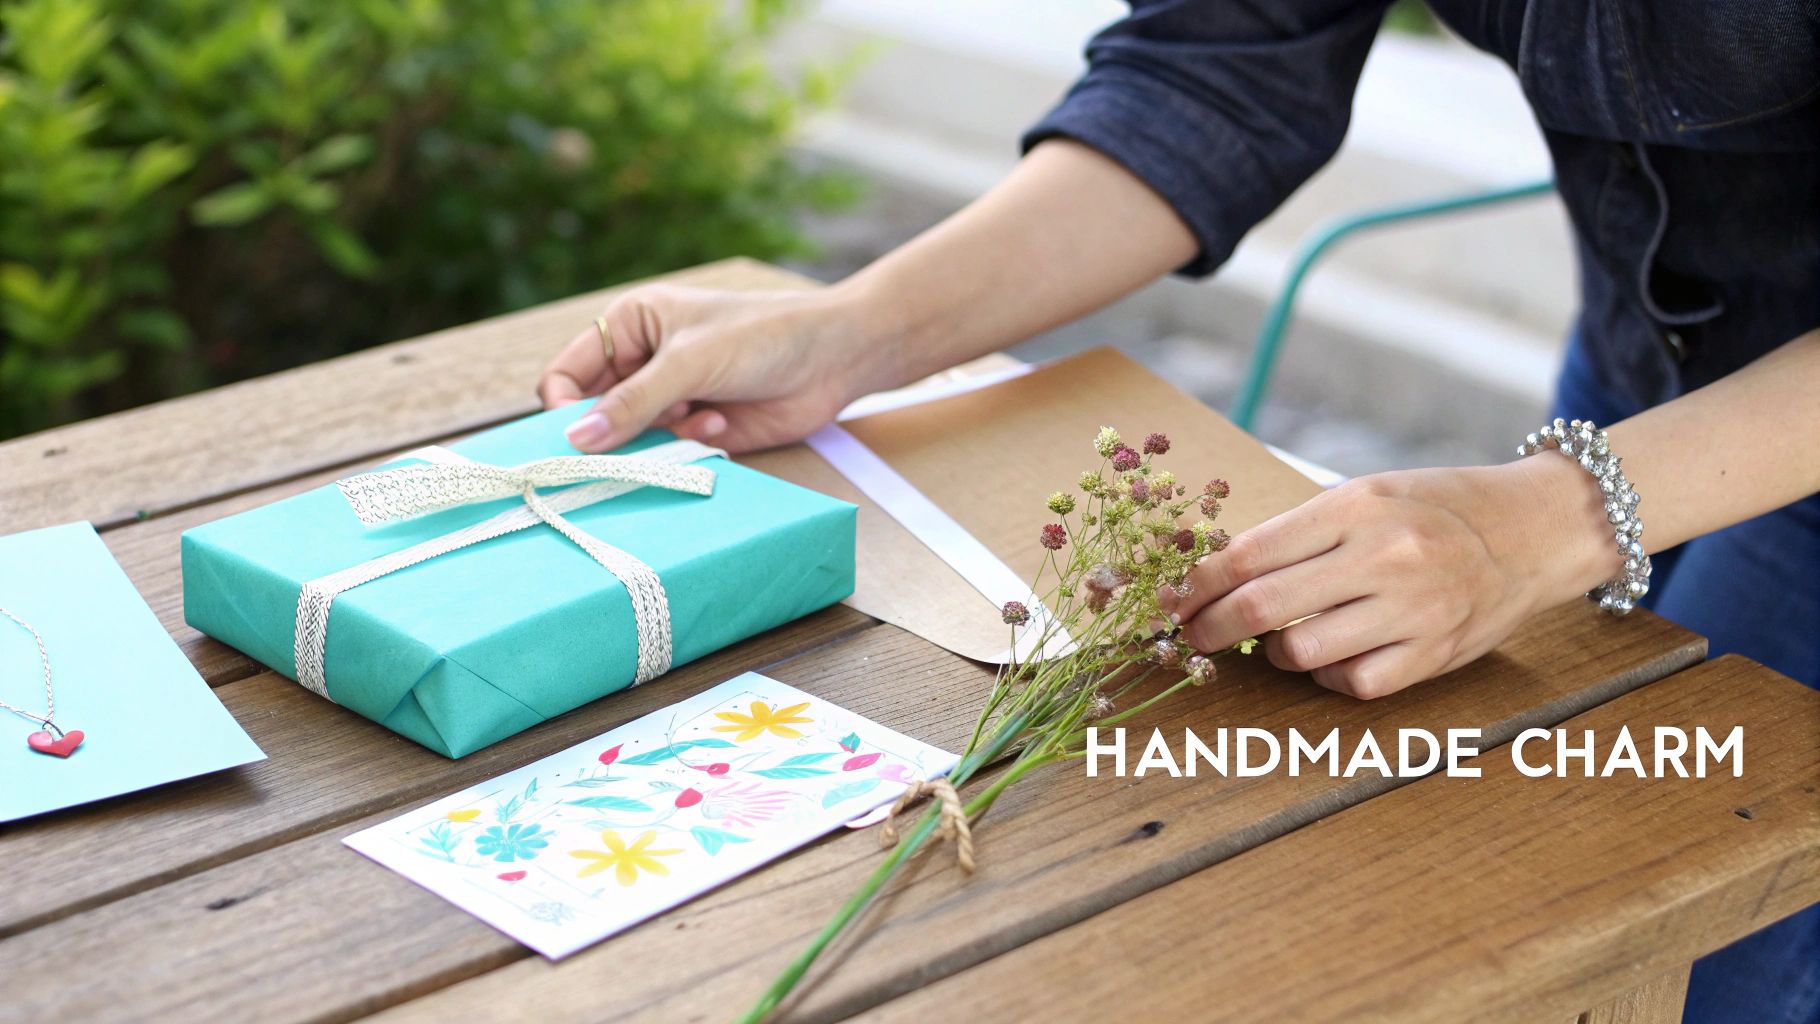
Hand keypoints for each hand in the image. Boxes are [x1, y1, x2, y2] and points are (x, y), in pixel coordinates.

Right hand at [537, 284, 894, 453]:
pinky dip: (688, 445)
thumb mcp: (691, 361)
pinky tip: (721, 424)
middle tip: (631, 444)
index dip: (562, 406)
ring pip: (631, 440)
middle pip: (594, 413)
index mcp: (630, 325)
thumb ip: (634, 402)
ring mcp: (671, 398)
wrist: (836, 359)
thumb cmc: (764, 336)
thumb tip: (576, 439)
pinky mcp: (698, 429)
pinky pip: (667, 454)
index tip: (575, 435)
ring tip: (699, 418)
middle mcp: (643, 362)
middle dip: (612, 431)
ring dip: (659, 437)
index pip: (566, 374)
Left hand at [1160, 457, 1619, 697]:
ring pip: (1300, 653)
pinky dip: (1327, 676)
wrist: (1534, 530)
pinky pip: (1351, 683)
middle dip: (1209, 628)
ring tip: (1275, 640)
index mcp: (1355, 507)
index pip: (1248, 553)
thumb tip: (1214, 571)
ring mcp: (1412, 610)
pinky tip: (1331, 656)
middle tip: (1190, 637)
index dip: (1195, 584)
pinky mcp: (1434, 654)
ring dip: (1272, 654)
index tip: (1170, 600)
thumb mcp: (1367, 493)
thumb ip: (1299, 531)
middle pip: (1262, 608)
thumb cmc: (1435, 507)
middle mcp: (1383, 557)